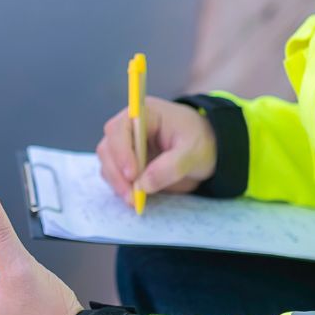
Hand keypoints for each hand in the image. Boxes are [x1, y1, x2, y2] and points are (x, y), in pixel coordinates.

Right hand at [97, 95, 216, 203]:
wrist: (207, 150)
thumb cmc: (201, 142)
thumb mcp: (194, 153)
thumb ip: (171, 167)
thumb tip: (144, 184)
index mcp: (145, 114)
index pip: (120, 128)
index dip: (121, 151)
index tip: (132, 174)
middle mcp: (129, 127)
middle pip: (108, 148)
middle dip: (117, 173)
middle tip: (132, 196)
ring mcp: (126, 145)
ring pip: (108, 164)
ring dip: (117, 183)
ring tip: (135, 200)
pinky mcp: (127, 163)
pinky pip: (115, 176)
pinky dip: (122, 188)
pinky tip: (135, 197)